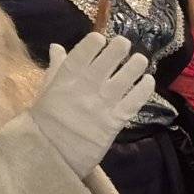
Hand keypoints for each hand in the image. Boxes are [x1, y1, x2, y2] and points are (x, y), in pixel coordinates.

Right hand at [29, 33, 151, 179]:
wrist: (51, 155)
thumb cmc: (45, 122)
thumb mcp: (45, 91)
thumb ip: (55, 68)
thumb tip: (58, 46)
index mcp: (65, 79)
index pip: (82, 54)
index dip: (93, 43)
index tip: (101, 37)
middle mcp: (86, 88)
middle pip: (107, 62)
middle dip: (119, 48)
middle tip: (125, 43)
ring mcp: (102, 104)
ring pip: (125, 78)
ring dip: (135, 65)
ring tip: (140, 59)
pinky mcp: (115, 121)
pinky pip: (134, 101)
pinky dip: (144, 89)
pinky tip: (148, 80)